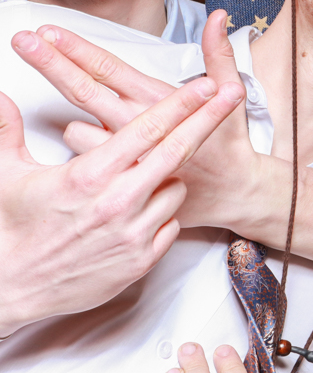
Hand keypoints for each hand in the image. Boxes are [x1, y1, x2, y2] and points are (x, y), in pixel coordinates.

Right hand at [0, 63, 242, 335]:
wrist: (13, 288)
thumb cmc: (14, 227)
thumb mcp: (8, 174)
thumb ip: (7, 130)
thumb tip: (1, 94)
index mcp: (90, 175)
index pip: (147, 130)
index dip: (180, 104)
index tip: (205, 84)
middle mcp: (118, 202)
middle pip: (178, 151)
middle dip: (207, 119)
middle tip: (230, 96)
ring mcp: (133, 232)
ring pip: (175, 189)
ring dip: (169, 177)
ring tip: (140, 181)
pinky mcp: (141, 260)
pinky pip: (171, 224)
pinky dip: (162, 213)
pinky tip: (140, 212)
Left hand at [14, 11, 257, 231]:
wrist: (232, 195)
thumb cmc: (227, 144)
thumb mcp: (230, 94)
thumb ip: (219, 53)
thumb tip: (218, 17)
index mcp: (157, 100)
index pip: (107, 68)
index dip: (75, 48)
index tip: (47, 30)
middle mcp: (135, 125)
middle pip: (81, 90)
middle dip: (49, 62)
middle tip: (24, 41)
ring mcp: (123, 155)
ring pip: (74, 130)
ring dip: (72, 121)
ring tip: (87, 123)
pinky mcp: (118, 178)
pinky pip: (86, 160)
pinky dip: (87, 151)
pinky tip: (101, 153)